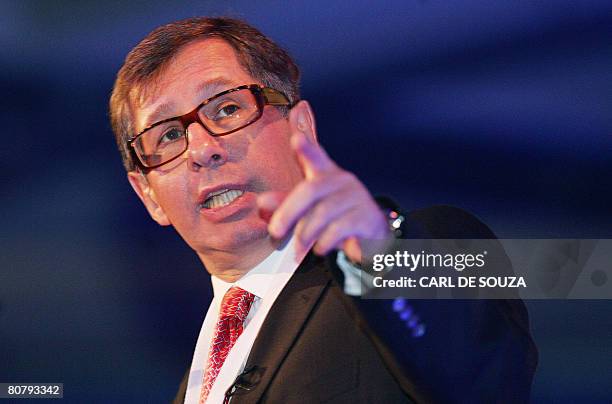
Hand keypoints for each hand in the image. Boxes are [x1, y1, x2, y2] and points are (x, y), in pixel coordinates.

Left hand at [257, 104, 389, 262]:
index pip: (316, 156)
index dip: (306, 148)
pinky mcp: (366, 215)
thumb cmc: (337, 218)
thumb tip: (262, 202)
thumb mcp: (310, 210)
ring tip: (298, 248)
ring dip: (306, 234)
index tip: (296, 140)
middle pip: (310, 190)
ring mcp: (356, 196)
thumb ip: (286, 205)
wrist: (372, 235)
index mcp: (326, 174)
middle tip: (275, 231)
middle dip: (288, 212)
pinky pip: (339, 228)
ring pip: (323, 213)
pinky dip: (325, 241)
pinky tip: (320, 248)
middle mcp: (341, 180)